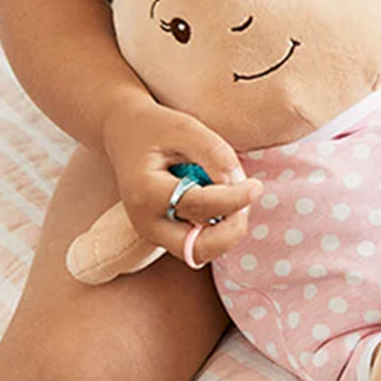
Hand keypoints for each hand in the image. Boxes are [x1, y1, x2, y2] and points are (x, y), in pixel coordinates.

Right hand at [102, 96, 262, 264]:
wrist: (124, 132)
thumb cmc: (157, 128)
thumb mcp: (186, 128)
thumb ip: (214, 154)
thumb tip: (238, 184)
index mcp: (145, 192)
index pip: (198, 206)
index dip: (234, 199)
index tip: (256, 186)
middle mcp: (145, 221)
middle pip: (197, 248)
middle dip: (231, 230)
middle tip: (247, 201)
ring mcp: (153, 232)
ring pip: (200, 252)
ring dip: (227, 232)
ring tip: (236, 198)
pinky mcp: (164, 234)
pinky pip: (198, 244)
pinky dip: (218, 231)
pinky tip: (224, 203)